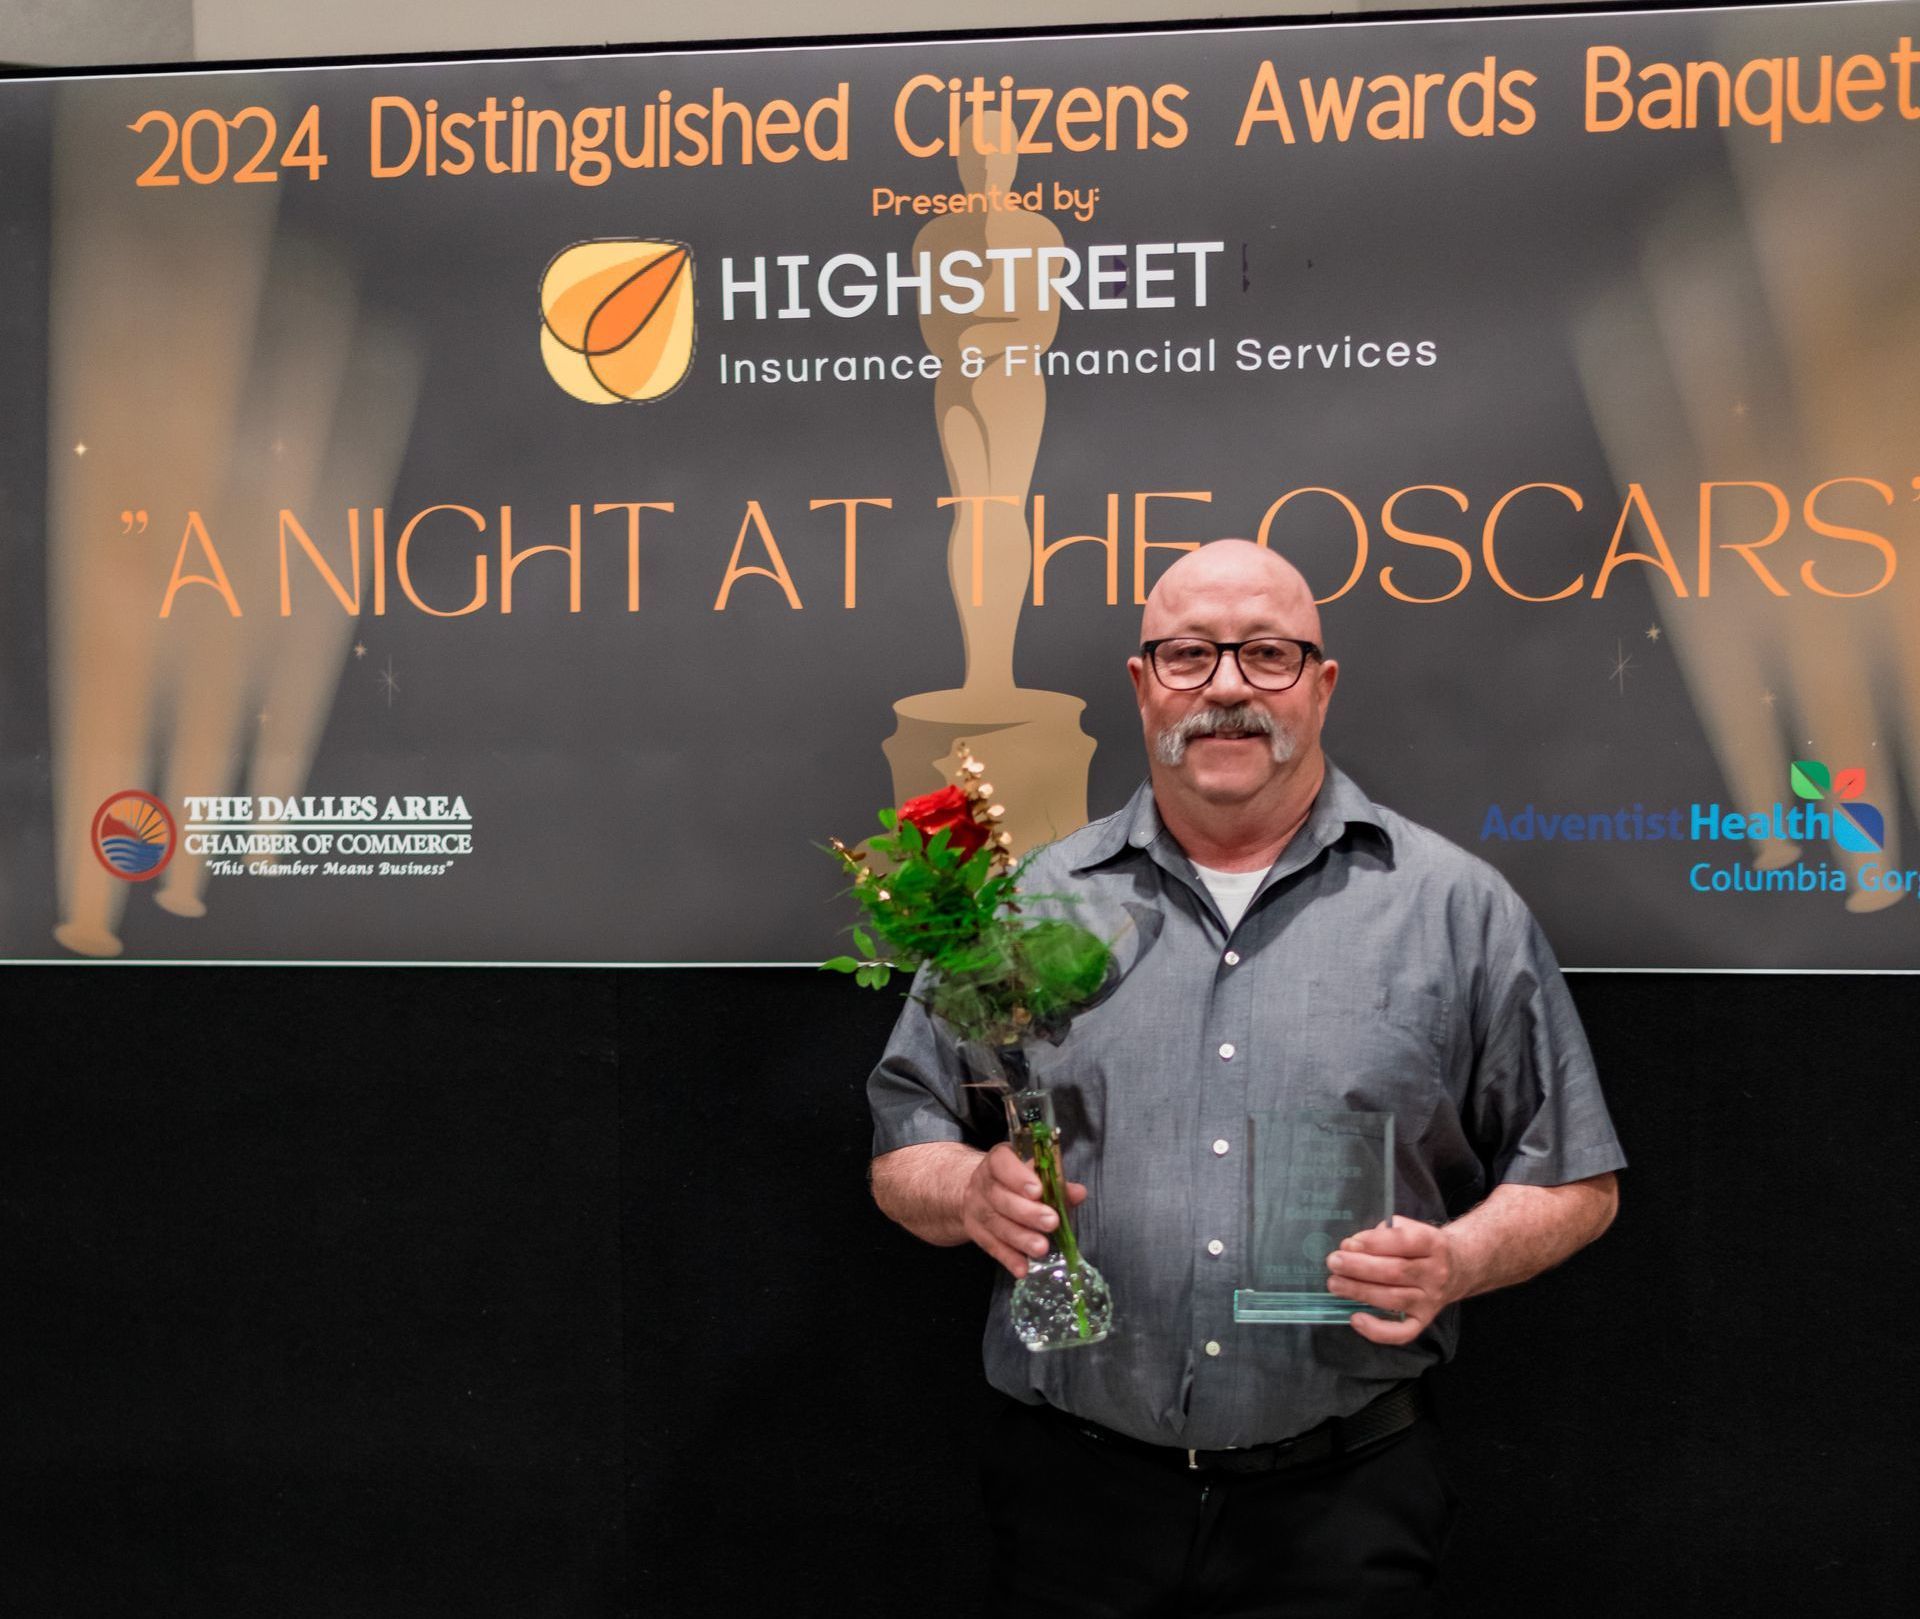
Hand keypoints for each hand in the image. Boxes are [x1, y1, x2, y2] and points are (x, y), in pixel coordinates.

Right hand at [961, 1143, 1087, 1277]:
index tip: (1038, 1191)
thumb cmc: (1014, 1181)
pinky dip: (1008, 1258)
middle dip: (1027, 1212)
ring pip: (996, 1224)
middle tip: (1051, 1222)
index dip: (1018, 1177)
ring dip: (1020, 1238)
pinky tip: (1023, 1268)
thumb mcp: (1033, 1173)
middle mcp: (982, 1183)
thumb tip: (1078, 1193)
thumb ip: (1055, 1183)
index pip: (1001, 1163)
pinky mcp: (976, 1232)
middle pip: (1000, 1198)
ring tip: (1041, 1248)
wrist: (979, 1193)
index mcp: (997, 1161)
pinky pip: (991, 1246)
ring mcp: (976, 1208)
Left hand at [1325, 1219, 1463, 1345]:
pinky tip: (1356, 1319)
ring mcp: (1431, 1300)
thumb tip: (1352, 1246)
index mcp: (1433, 1243)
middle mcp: (1436, 1273)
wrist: (1459, 1267)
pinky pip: (1403, 1332)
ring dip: (1360, 1292)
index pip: (1404, 1241)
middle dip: (1360, 1267)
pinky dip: (1378, 1330)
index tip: (1349, 1243)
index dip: (1374, 1243)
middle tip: (1334, 1262)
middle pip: (1396, 1272)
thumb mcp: (1410, 1228)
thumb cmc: (1422, 1246)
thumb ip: (1384, 1233)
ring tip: (1335, 1284)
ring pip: (1394, 1299)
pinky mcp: (1424, 1320)